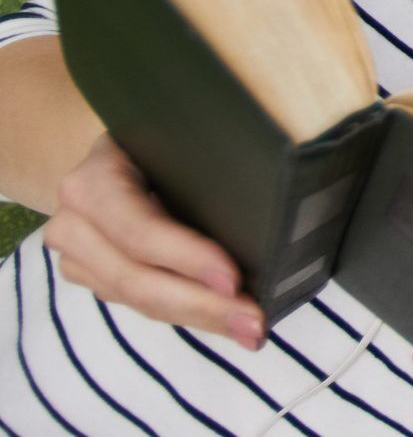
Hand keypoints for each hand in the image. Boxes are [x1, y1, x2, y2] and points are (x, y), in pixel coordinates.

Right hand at [44, 136, 265, 350]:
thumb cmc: (167, 139)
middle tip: (254, 322)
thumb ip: (211, 157)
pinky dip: (187, 313)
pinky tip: (226, 320)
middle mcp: (75, 220)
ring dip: (198, 317)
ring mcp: (79, 254)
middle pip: (135, 277)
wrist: (123, 150)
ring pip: (137, 300)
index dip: (184, 257)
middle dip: (200, 305)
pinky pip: (140, 304)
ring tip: (250, 329)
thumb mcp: (178, 138)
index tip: (234, 279)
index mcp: (94, 179)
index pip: (137, 229)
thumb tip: (282, 182)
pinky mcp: (93, 277)